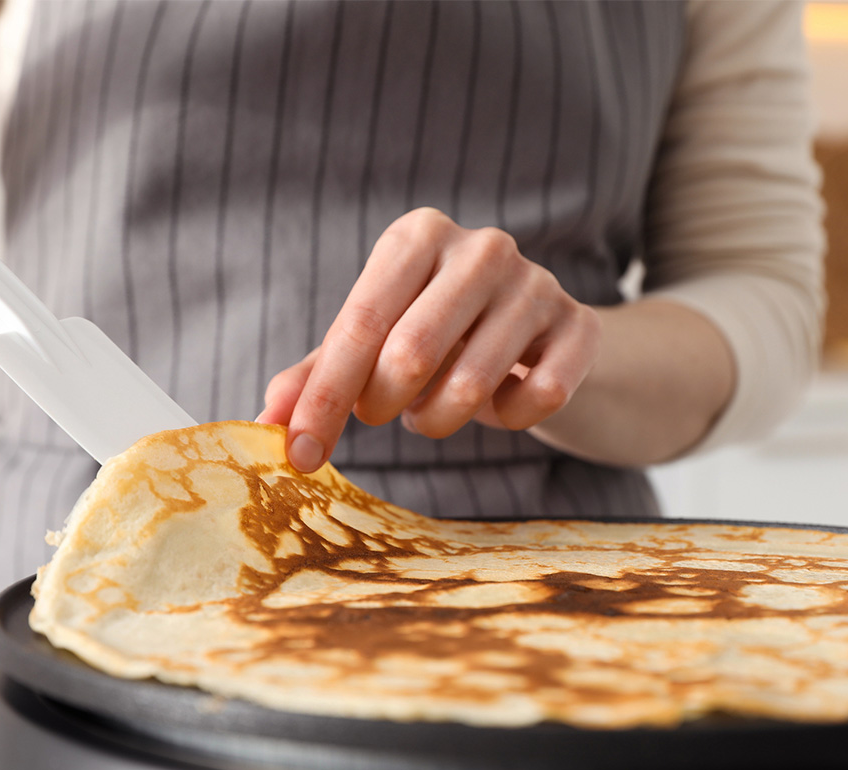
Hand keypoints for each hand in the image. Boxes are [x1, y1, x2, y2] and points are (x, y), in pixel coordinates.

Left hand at [257, 207, 600, 471]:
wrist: (544, 340)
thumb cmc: (442, 338)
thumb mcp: (375, 345)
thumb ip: (320, 376)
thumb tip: (265, 422)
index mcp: (417, 237)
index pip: (358, 324)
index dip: (323, 398)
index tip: (298, 455)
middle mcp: (481, 247)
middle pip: (409, 354)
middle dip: (383, 406)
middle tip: (386, 411)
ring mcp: (538, 284)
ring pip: (470, 388)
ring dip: (438, 419)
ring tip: (436, 403)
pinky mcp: (582, 328)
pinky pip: (535, 401)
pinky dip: (507, 421)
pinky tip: (503, 401)